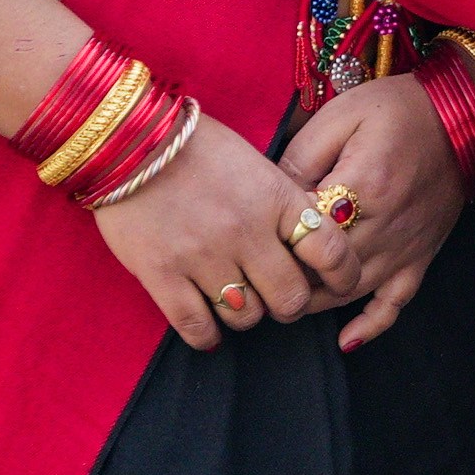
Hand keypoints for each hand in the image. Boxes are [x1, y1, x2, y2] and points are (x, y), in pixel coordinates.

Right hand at [89, 113, 333, 348]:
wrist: (130, 138)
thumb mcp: (256, 165)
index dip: (343, 276)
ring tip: (236, 303)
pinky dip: (207, 336)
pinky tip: (208, 330)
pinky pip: (197, 326)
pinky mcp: (162, 274)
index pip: (331, 251)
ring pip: (247, 318)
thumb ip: (282, 205)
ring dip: (247, 317)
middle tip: (277, 298)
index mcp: (277, 198)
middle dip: (289, 304)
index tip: (340, 285)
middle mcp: (247, 231)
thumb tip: (309, 244)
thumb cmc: (198, 147)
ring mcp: (203, 255)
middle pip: (291, 298)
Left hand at [272, 74, 470, 350]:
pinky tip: (346, 341)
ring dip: (312, 303)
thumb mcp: (340, 115)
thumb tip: (268, 195)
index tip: (250, 232)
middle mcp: (385, 225)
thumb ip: (302, 157)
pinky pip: (396, 301)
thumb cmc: (397, 109)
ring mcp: (405, 246)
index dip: (274, 236)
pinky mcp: (421, 255)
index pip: (304, 229)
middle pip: (322, 270)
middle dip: (285, 277)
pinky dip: (372, 325)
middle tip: (253, 274)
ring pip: (350, 293)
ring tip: (281, 301)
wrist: (463, 115)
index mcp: (363, 185)